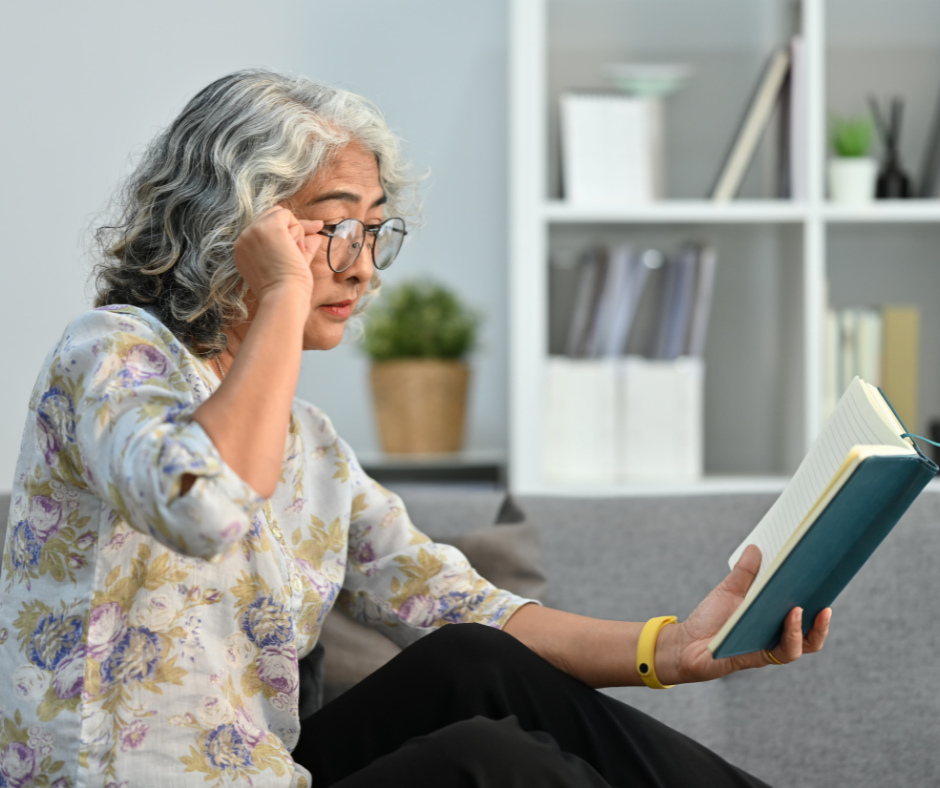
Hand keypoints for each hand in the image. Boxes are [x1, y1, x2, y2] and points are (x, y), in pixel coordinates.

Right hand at [232, 206, 322, 303]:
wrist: (284, 297)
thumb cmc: (289, 289)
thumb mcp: (291, 263)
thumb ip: (300, 246)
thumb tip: (316, 233)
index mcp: (244, 250)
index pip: (265, 229)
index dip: (286, 233)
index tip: (303, 243)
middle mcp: (243, 238)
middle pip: (271, 217)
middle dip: (291, 230)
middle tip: (299, 253)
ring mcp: (252, 231)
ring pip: (280, 215)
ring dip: (294, 233)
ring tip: (293, 255)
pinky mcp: (266, 227)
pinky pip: (287, 215)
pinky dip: (297, 230)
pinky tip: (295, 249)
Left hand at [656, 544, 831, 683]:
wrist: (686, 644)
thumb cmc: (709, 619)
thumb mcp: (728, 591)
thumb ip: (744, 573)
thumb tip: (756, 547)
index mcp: (773, 616)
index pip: (804, 608)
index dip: (818, 594)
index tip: (825, 573)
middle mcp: (778, 634)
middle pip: (813, 627)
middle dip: (823, 612)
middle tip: (825, 588)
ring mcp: (771, 647)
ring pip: (805, 643)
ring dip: (809, 626)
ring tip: (802, 606)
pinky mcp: (761, 657)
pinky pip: (785, 651)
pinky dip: (791, 635)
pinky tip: (790, 616)